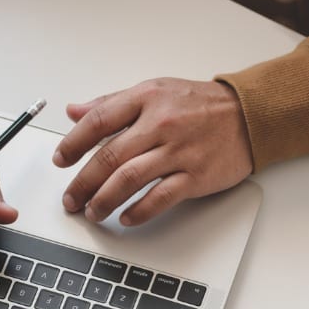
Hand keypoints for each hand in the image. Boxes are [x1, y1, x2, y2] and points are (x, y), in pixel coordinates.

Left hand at [52, 78, 253, 225]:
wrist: (248, 116)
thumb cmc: (199, 104)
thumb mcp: (154, 90)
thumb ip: (112, 102)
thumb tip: (74, 111)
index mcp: (146, 99)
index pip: (98, 121)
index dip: (73, 143)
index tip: (60, 160)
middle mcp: (161, 124)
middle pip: (109, 156)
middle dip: (83, 182)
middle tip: (70, 199)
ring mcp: (179, 151)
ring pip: (129, 179)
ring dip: (104, 200)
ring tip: (91, 212)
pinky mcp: (196, 175)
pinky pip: (160, 197)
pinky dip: (139, 211)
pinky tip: (125, 217)